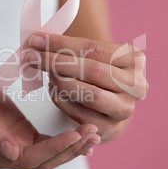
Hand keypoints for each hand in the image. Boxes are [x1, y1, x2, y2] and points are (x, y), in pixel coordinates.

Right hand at [0, 66, 100, 168]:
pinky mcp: (19, 134)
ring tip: (93, 135)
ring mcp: (11, 145)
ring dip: (70, 148)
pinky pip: (44, 144)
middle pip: (40, 162)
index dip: (52, 150)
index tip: (75, 135)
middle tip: (92, 133)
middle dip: (68, 150)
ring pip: (46, 156)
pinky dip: (63, 141)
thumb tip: (12, 155)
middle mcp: (0, 155)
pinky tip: (80, 135)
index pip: (25, 159)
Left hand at [26, 33, 147, 140]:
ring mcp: (125, 108)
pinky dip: (61, 100)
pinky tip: (53, 90)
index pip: (92, 47)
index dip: (61, 44)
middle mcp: (136, 84)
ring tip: (48, 75)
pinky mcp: (109, 127)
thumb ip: (69, 46)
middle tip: (31, 57)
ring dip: (60, 82)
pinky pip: (79, 113)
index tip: (35, 40)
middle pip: (91, 70)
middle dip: (56, 62)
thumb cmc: (97, 73)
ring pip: (88, 93)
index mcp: (133, 58)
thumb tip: (36, 40)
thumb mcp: (92, 55)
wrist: (110, 103)